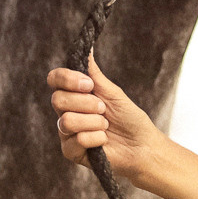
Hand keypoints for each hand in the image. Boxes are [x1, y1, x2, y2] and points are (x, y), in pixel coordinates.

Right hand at [46, 58, 197, 198]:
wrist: (142, 145)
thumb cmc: (129, 118)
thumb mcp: (112, 91)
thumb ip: (93, 72)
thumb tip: (86, 46)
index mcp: (74, 94)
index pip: (55, 79)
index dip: (68, 79)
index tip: (88, 84)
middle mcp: (66, 111)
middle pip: (58, 99)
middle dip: (86, 103)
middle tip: (104, 109)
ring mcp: (66, 133)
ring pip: (66, 121)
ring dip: (93, 122)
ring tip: (106, 126)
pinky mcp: (71, 151)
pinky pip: (76, 140)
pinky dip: (96, 139)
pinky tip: (104, 141)